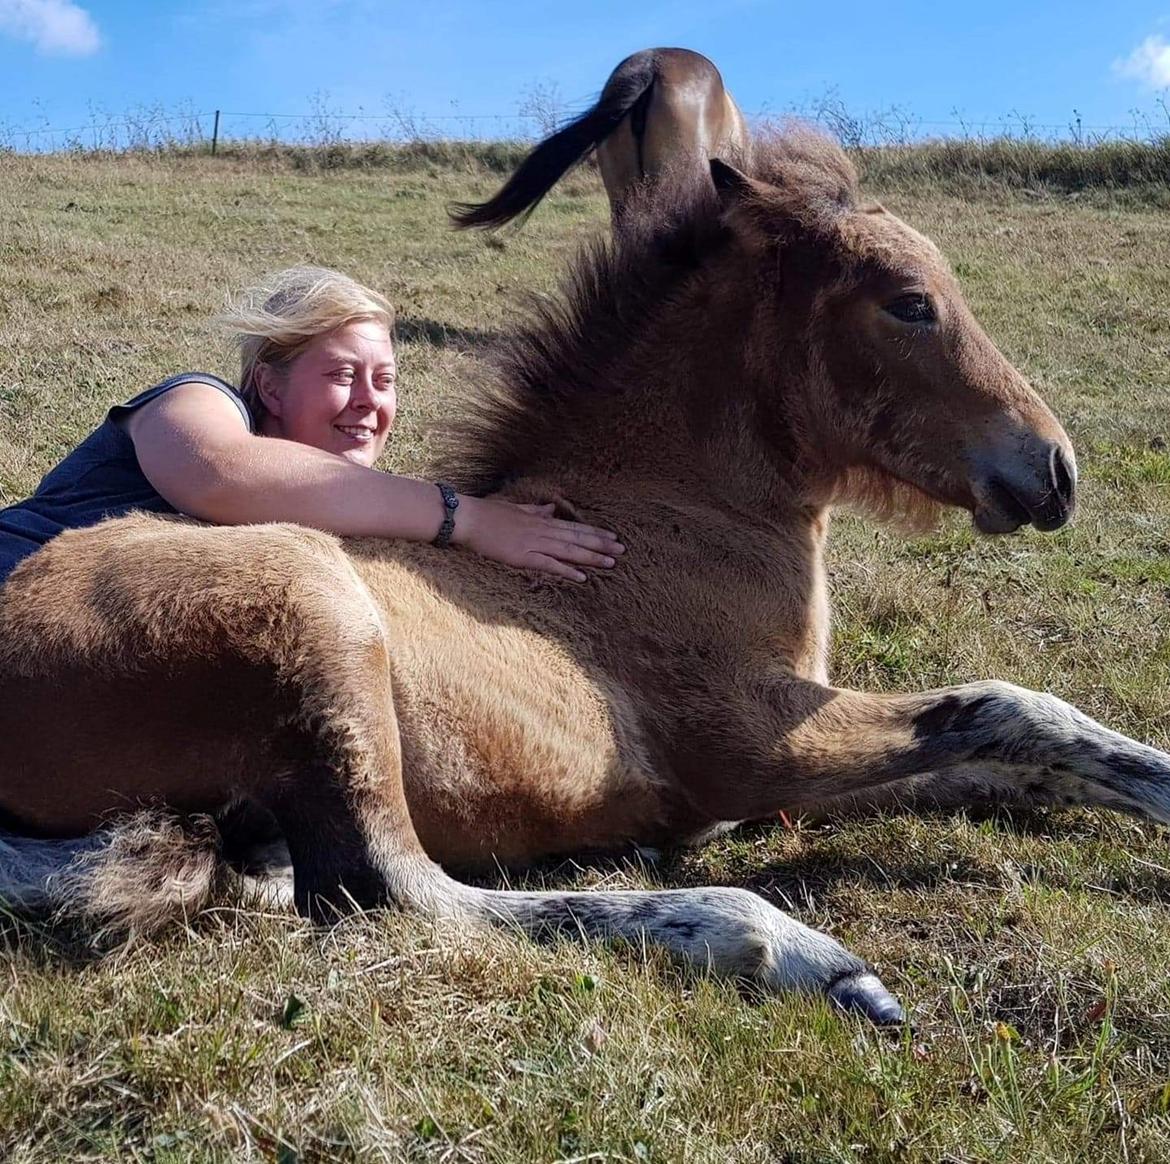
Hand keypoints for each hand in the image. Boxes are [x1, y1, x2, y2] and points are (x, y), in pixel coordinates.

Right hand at [452, 496, 624, 580]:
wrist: (469, 518)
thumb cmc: (488, 513)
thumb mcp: (516, 508)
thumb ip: (536, 510)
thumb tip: (550, 509)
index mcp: (541, 520)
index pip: (574, 528)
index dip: (595, 533)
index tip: (613, 536)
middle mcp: (542, 531)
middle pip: (577, 538)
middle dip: (601, 545)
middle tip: (622, 550)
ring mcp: (534, 543)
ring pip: (569, 551)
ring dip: (591, 557)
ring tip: (611, 563)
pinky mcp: (522, 557)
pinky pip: (549, 565)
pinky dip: (567, 571)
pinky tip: (582, 577)